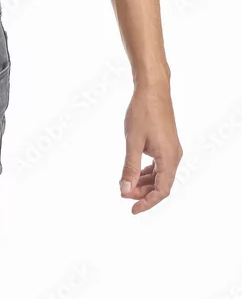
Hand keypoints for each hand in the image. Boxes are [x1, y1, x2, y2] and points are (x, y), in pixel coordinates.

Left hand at [119, 80, 182, 213]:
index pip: (162, 191)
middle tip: (123, 194)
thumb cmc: (143, 112)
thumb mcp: (133, 142)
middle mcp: (174, 156)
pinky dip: (147, 171)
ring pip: (160, 174)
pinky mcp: (167, 143)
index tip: (132, 209)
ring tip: (126, 185)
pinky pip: (159, 164)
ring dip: (144, 182)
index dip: (147, 202)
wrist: (153, 89)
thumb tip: (125, 190)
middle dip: (142, 192)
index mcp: (169, 158)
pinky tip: (135, 172)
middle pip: (161, 184)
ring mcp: (171, 149)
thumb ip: (130, 168)